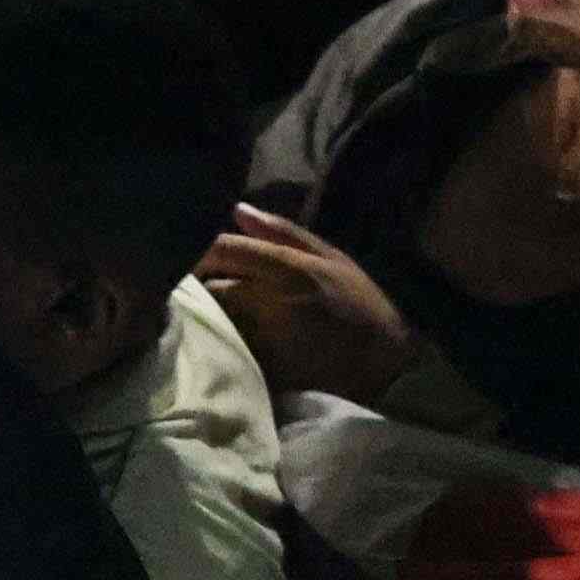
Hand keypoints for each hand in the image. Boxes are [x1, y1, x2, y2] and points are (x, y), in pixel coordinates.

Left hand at [197, 202, 421, 406]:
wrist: (391, 364)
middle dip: (196, 288)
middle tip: (193, 289)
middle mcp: (269, 301)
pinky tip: (224, 346)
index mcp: (285, 267)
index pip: (220, 249)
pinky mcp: (265, 371)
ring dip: (205, 318)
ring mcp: (266, 339)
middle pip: (207, 289)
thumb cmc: (360, 303)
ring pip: (212, 323)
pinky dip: (220, 347)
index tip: (187, 254)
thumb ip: (281, 231)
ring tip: (205, 317)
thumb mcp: (331, 258)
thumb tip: (236, 209)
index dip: (196, 251)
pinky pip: (227, 354)